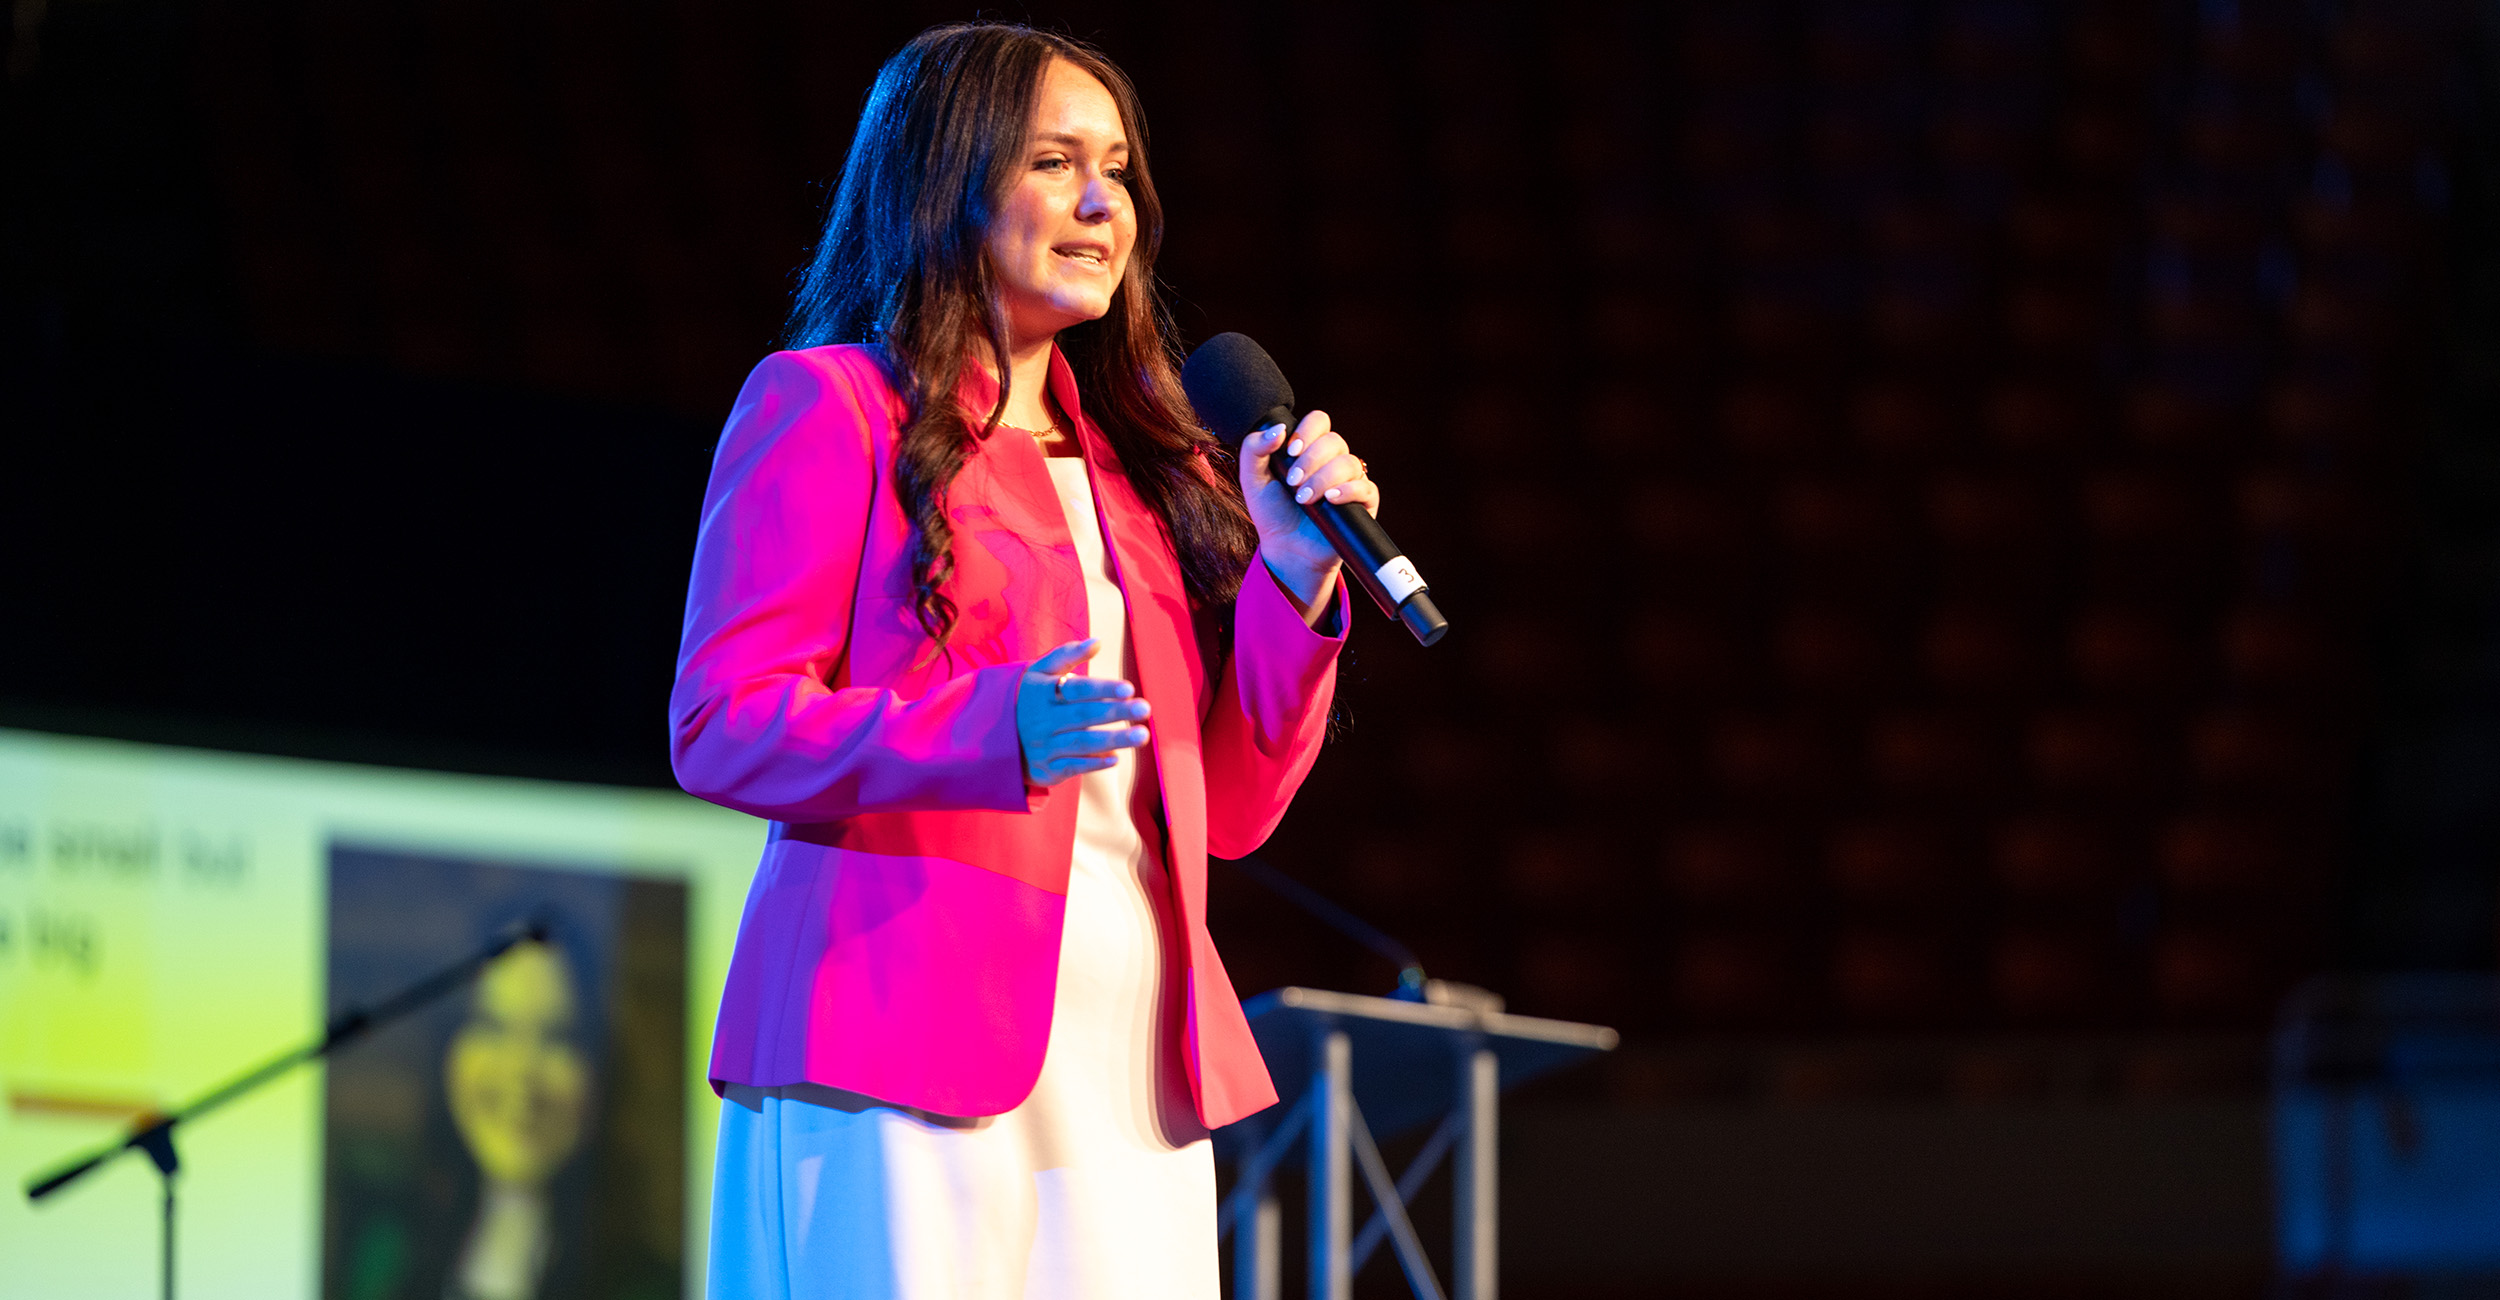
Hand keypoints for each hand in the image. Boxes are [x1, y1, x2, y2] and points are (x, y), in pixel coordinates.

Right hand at [1016, 639, 1151, 786]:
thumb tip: (1098, 641)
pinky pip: (1072, 767)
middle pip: (1083, 715)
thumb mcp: (1038, 673)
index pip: (1076, 689)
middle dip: (1116, 712)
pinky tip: (1116, 758)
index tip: (1128, 688)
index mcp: (1042, 692)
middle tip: (1145, 708)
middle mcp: (1043, 720)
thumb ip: (1067, 655)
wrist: (992, 738)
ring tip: (1142, 735)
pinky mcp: (1046, 769)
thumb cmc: (1027, 699)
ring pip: (1082, 742)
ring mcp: (1044, 746)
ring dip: (1113, 739)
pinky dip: (1094, 763)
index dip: (1102, 688)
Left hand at [1238, 410, 1379, 610]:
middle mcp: (1332, 460)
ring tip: (1305, 499)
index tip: (1290, 451)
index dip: (1307, 431)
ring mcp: (1350, 480)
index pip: (1319, 421)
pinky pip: (1365, 487)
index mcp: (1309, 448)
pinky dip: (1348, 491)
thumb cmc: (1272, 513)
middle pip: (1334, 441)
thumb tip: (1279, 429)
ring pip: (1348, 463)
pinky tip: (1330, 500)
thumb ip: (1254, 448)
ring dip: (1323, 479)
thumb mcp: (1252, 479)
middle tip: (1293, 482)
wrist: (1286, 550)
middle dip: (1311, 460)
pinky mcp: (1363, 502)